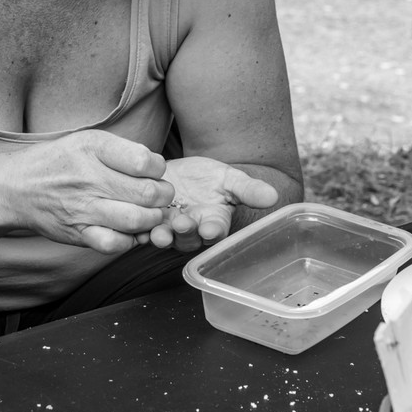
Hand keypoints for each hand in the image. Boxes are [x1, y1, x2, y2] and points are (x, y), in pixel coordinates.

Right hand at [2, 130, 173, 253]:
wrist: (14, 187)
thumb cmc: (60, 162)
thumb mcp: (88, 141)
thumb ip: (124, 151)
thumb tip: (158, 169)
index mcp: (94, 148)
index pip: (146, 161)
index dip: (158, 169)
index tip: (153, 172)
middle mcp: (89, 177)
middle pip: (148, 193)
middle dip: (163, 196)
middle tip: (159, 196)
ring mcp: (83, 207)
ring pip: (137, 220)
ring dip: (153, 220)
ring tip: (149, 214)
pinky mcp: (78, 233)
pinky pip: (115, 244)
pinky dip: (130, 241)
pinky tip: (129, 232)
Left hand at [143, 157, 279, 251]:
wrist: (180, 172)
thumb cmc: (209, 178)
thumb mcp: (231, 179)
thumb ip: (248, 190)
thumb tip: (273, 196)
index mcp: (214, 221)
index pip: (216, 232)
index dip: (213, 232)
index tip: (211, 228)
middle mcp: (192, 230)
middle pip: (189, 239)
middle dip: (186, 233)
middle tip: (184, 223)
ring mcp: (169, 228)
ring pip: (166, 238)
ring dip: (162, 236)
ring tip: (159, 230)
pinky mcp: (148, 222)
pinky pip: (142, 231)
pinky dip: (139, 230)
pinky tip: (138, 226)